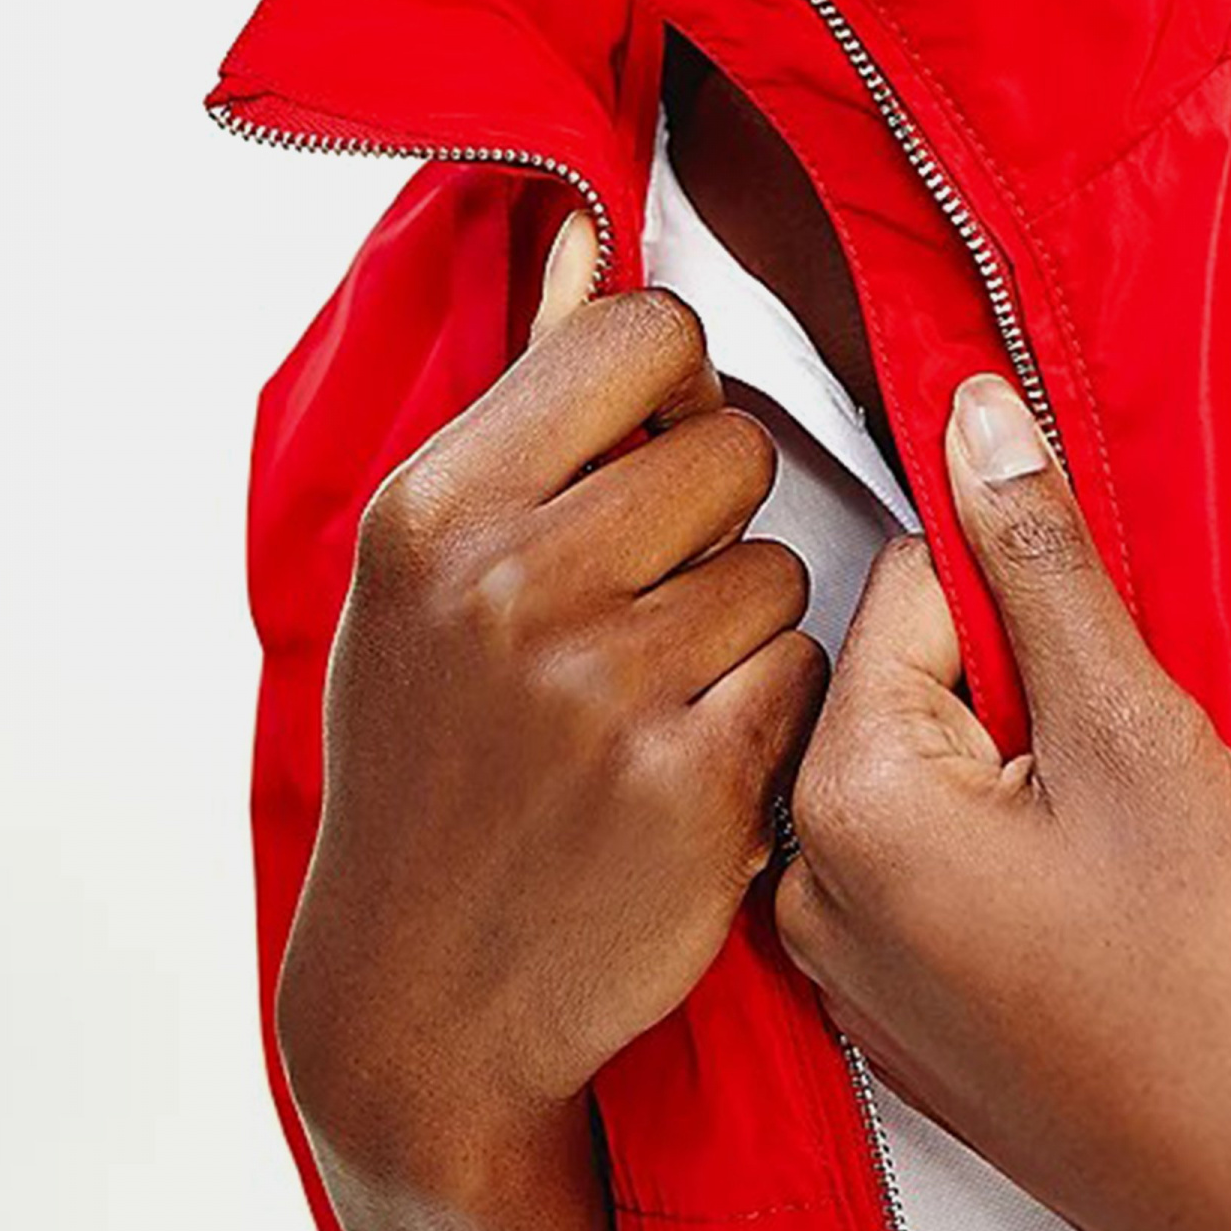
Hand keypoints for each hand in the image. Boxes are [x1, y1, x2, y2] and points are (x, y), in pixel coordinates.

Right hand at [276, 210, 828, 1193]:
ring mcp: (605, 686)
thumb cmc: (430, 752)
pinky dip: (771, 711)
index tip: (649, 443)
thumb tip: (580, 234)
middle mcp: (513, 582)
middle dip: (716, 511)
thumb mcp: (425, 572)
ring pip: (784, 563)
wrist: (422, 996)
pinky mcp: (697, 782)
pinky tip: (693, 759)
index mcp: (437, 506)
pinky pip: (808, 669)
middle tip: (646, 594)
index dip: (672, 382)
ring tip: (655, 691)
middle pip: (734, 442)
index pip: (639, 330)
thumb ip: (522, 397)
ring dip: (747, 621)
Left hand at [773, 372, 1230, 1230]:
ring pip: (932, 764)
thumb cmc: (1218, 1004)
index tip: (1094, 649)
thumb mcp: (1138, 733)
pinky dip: (1016, 844)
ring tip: (1119, 841)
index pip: (906, 582)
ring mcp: (852, 961)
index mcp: (849, 802)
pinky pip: (938, 859)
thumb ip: (1040, 558)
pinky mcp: (904, 1008)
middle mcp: (813, 887)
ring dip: (1024, 763)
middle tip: (1120, 766)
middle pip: (909, 673)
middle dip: (1021, 680)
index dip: (1023, 597)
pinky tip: (1101, 898)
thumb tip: (977, 421)